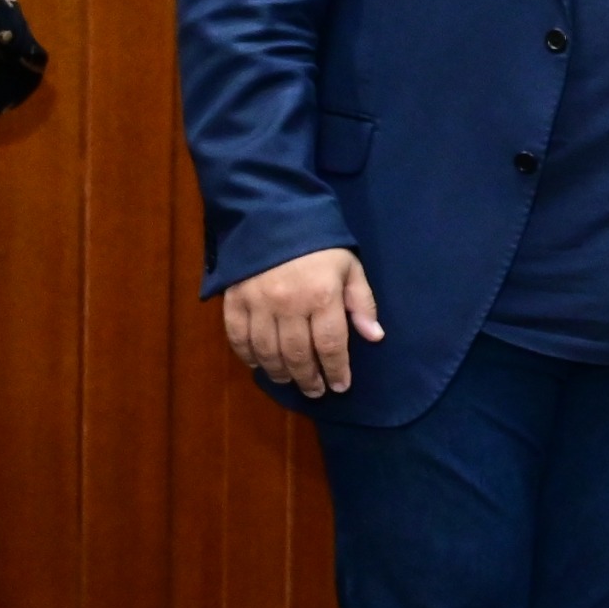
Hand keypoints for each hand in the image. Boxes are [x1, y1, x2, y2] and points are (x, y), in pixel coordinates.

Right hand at [224, 246, 381, 396]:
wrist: (272, 215)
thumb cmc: (318, 244)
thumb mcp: (350, 267)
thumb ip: (361, 302)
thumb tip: (374, 336)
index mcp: (322, 296)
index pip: (331, 345)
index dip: (336, 370)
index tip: (340, 386)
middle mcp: (289, 304)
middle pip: (298, 354)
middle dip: (309, 378)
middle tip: (315, 391)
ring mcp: (257, 303)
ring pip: (268, 351)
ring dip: (280, 372)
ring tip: (290, 382)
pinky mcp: (234, 300)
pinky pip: (238, 337)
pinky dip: (248, 356)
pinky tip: (259, 366)